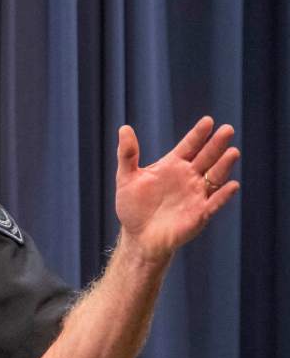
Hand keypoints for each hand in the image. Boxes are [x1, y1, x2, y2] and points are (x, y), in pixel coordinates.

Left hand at [115, 117, 239, 262]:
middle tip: (227, 130)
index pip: (189, 146)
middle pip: (206, 157)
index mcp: (173, 165)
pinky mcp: (200, 214)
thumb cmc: (133, 206)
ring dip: (224, 165)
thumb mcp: (126, 178)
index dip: (198, 134)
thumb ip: (127, 154)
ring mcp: (196, 195)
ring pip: (214, 177)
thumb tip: (124, 128)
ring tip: (232, 152)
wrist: (138, 236)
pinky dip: (223, 195)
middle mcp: (189, 177)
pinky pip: (214, 203)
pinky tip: (231, 185)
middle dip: (217, 144)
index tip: (208, 121)